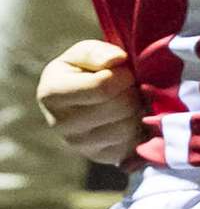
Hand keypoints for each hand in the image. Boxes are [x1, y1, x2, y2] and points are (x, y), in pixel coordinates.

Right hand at [38, 40, 143, 165]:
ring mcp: (78, 145)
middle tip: (129, 86)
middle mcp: (60, 124)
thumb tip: (116, 61)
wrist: (81, 96)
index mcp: (52, 93)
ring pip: (127, 127)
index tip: (122, 71)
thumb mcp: (85, 52)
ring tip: (129, 100)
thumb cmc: (84, 69)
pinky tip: (129, 117)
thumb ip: (98, 53)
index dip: (123, 75)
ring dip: (137, 110)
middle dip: (132, 91)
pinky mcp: (98, 157)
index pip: (103, 87)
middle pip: (119, 107)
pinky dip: (138, 130)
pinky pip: (131, 145)